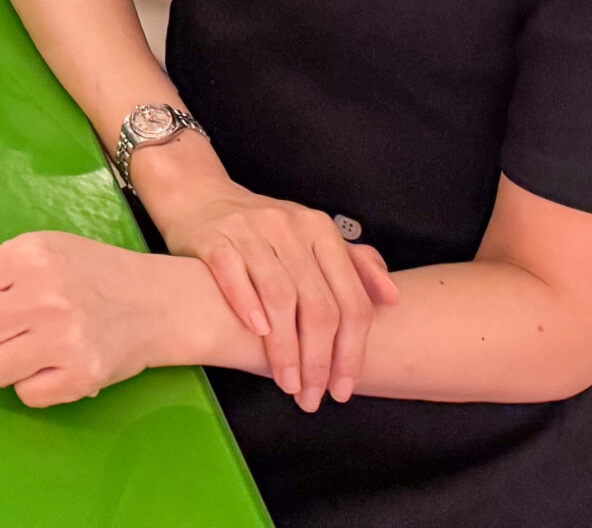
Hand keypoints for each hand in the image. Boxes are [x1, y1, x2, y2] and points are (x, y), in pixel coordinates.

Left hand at [0, 232, 194, 405]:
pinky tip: (52, 365)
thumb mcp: (46, 245)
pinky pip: (25, 395)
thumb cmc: (93, 272)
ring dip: (1, 364)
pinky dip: (33, 384)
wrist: (156, 302)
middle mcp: (42, 297)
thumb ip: (0, 263)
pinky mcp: (81, 377)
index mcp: (28, 257)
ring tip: (25, 350)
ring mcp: (63, 340)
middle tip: (0, 332)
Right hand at [141, 155, 399, 408]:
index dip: (352, 350)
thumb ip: (354, 265)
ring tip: (287, 382)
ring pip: (279, 296)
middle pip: (318, 305)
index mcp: (321, 230)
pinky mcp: (213, 237)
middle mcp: (290, 227)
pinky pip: (233, 274)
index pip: (351, 300)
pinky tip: (256, 333)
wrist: (199, 194)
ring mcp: (250, 230)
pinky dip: (247, 305)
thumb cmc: (262, 229)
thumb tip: (392, 298)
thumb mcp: (313, 237)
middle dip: (319, 359)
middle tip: (312, 395)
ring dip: (286, 348)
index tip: (344, 388)